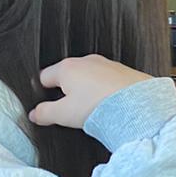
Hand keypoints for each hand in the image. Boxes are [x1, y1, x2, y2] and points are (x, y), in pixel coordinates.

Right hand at [29, 55, 149, 129]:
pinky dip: (106, 91)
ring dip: (88, 91)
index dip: (42, 92)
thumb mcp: (65, 114)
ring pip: (89, 77)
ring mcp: (108, 65)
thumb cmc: (102, 106)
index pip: (45, 77)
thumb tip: (35, 114)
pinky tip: (109, 105)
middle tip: (70, 111)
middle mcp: (88, 62)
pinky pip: (108, 81)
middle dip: (66, 92)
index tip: (44, 104)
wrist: (139, 105)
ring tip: (92, 110)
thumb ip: (45, 113)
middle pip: (68, 76)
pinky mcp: (125, 72)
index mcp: (68, 68)